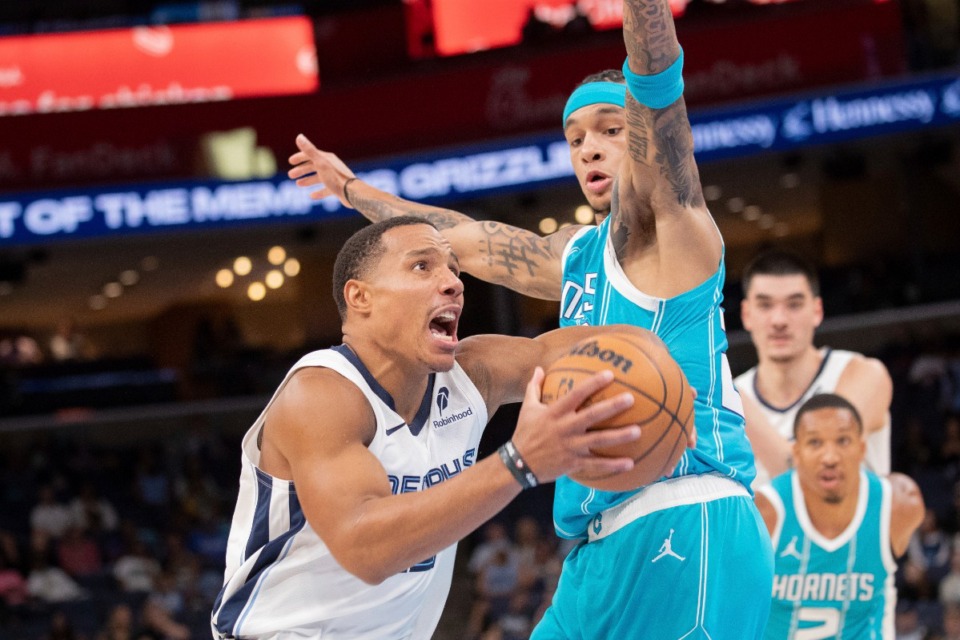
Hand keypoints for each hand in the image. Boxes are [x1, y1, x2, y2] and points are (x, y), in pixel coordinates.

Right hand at [287, 134, 356, 206]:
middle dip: (302, 170)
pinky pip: (326, 189)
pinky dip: (319, 192)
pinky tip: (312, 196)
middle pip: (314, 166)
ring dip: (308, 180)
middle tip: (290, 175)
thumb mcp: (320, 163)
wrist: (351, 193)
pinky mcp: (338, 188)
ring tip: (298, 184)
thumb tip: (299, 136)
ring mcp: (335, 177)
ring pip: (319, 178)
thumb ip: (309, 150)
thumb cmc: (335, 177)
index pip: (311, 155)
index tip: (291, 162)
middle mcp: (331, 166)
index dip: (300, 157)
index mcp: (327, 159)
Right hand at [511, 368, 640, 483]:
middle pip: (592, 415)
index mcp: (555, 412)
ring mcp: (571, 446)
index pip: (576, 394)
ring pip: (599, 440)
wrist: (518, 464)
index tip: (610, 374)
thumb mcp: (527, 407)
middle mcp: (565, 428)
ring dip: (619, 436)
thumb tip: (539, 368)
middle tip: (630, 399)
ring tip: (638, 431)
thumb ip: (534, 387)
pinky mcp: (574, 463)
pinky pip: (597, 465)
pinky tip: (631, 463)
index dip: (593, 383)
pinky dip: (613, 465)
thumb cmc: (525, 433)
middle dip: (612, 407)